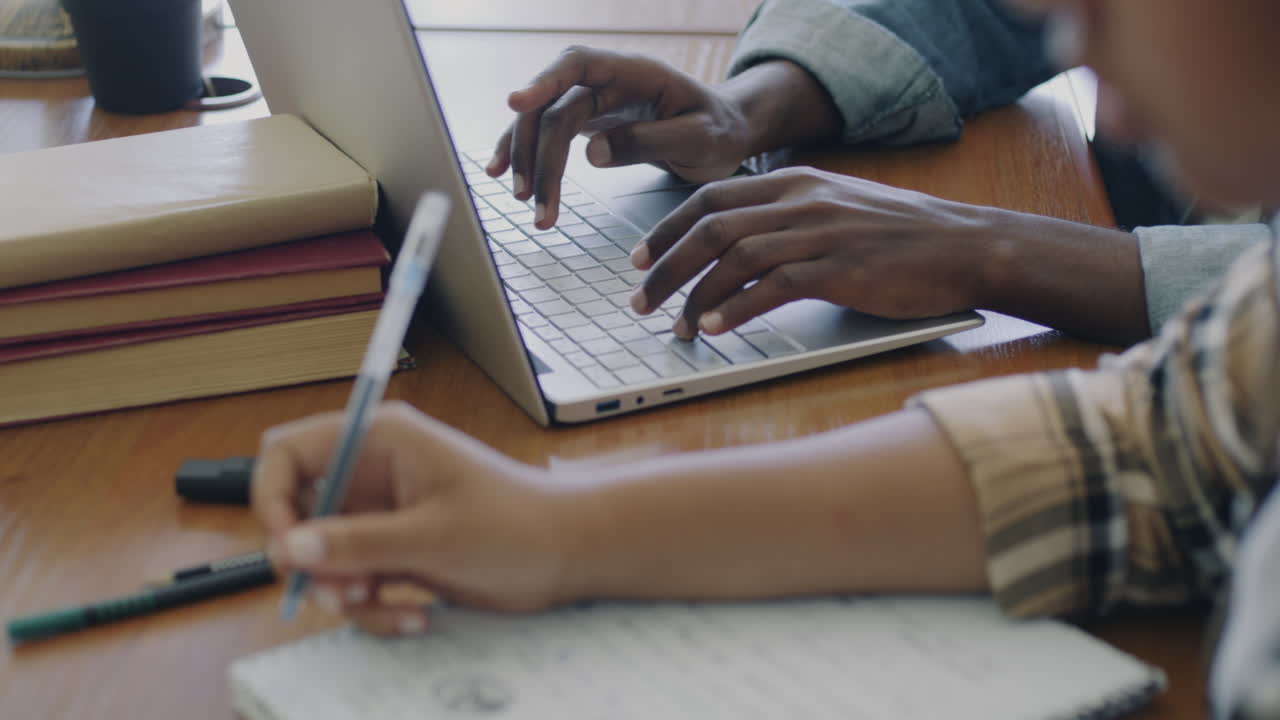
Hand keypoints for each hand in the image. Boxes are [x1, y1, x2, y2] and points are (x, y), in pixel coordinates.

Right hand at [252, 402, 566, 635]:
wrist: (568, 553)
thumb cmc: (515, 524)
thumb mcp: (433, 535)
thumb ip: (358, 542)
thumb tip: (288, 548)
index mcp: (379, 439)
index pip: (287, 453)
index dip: (270, 497)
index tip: (287, 545)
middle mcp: (372, 473)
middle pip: (296, 513)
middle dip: (310, 558)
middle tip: (340, 590)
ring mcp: (381, 515)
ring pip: (322, 557)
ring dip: (343, 591)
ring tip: (381, 602)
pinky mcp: (394, 552)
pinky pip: (355, 583)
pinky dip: (374, 606)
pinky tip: (414, 615)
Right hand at [485, 46, 753, 228]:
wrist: (725, 133)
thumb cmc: (718, 130)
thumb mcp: (698, 139)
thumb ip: (648, 141)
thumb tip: (591, 153)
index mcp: (635, 73)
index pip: (579, 65)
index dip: (545, 81)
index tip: (516, 103)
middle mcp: (607, 82)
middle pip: (553, 106)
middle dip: (536, 153)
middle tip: (533, 201)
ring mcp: (593, 101)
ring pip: (544, 124)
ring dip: (529, 162)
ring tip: (528, 204)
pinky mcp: (588, 123)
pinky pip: (547, 135)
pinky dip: (526, 155)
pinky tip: (504, 175)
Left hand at [628, 167, 992, 338]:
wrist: (965, 246)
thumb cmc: (900, 235)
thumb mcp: (836, 208)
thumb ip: (787, 218)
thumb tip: (735, 248)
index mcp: (794, 182)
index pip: (710, 198)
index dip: (666, 229)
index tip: (639, 258)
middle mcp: (801, 201)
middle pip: (710, 228)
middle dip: (665, 266)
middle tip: (640, 300)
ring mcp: (821, 234)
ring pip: (734, 257)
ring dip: (695, 295)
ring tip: (675, 326)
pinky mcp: (841, 270)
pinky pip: (774, 286)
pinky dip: (737, 307)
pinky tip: (716, 328)